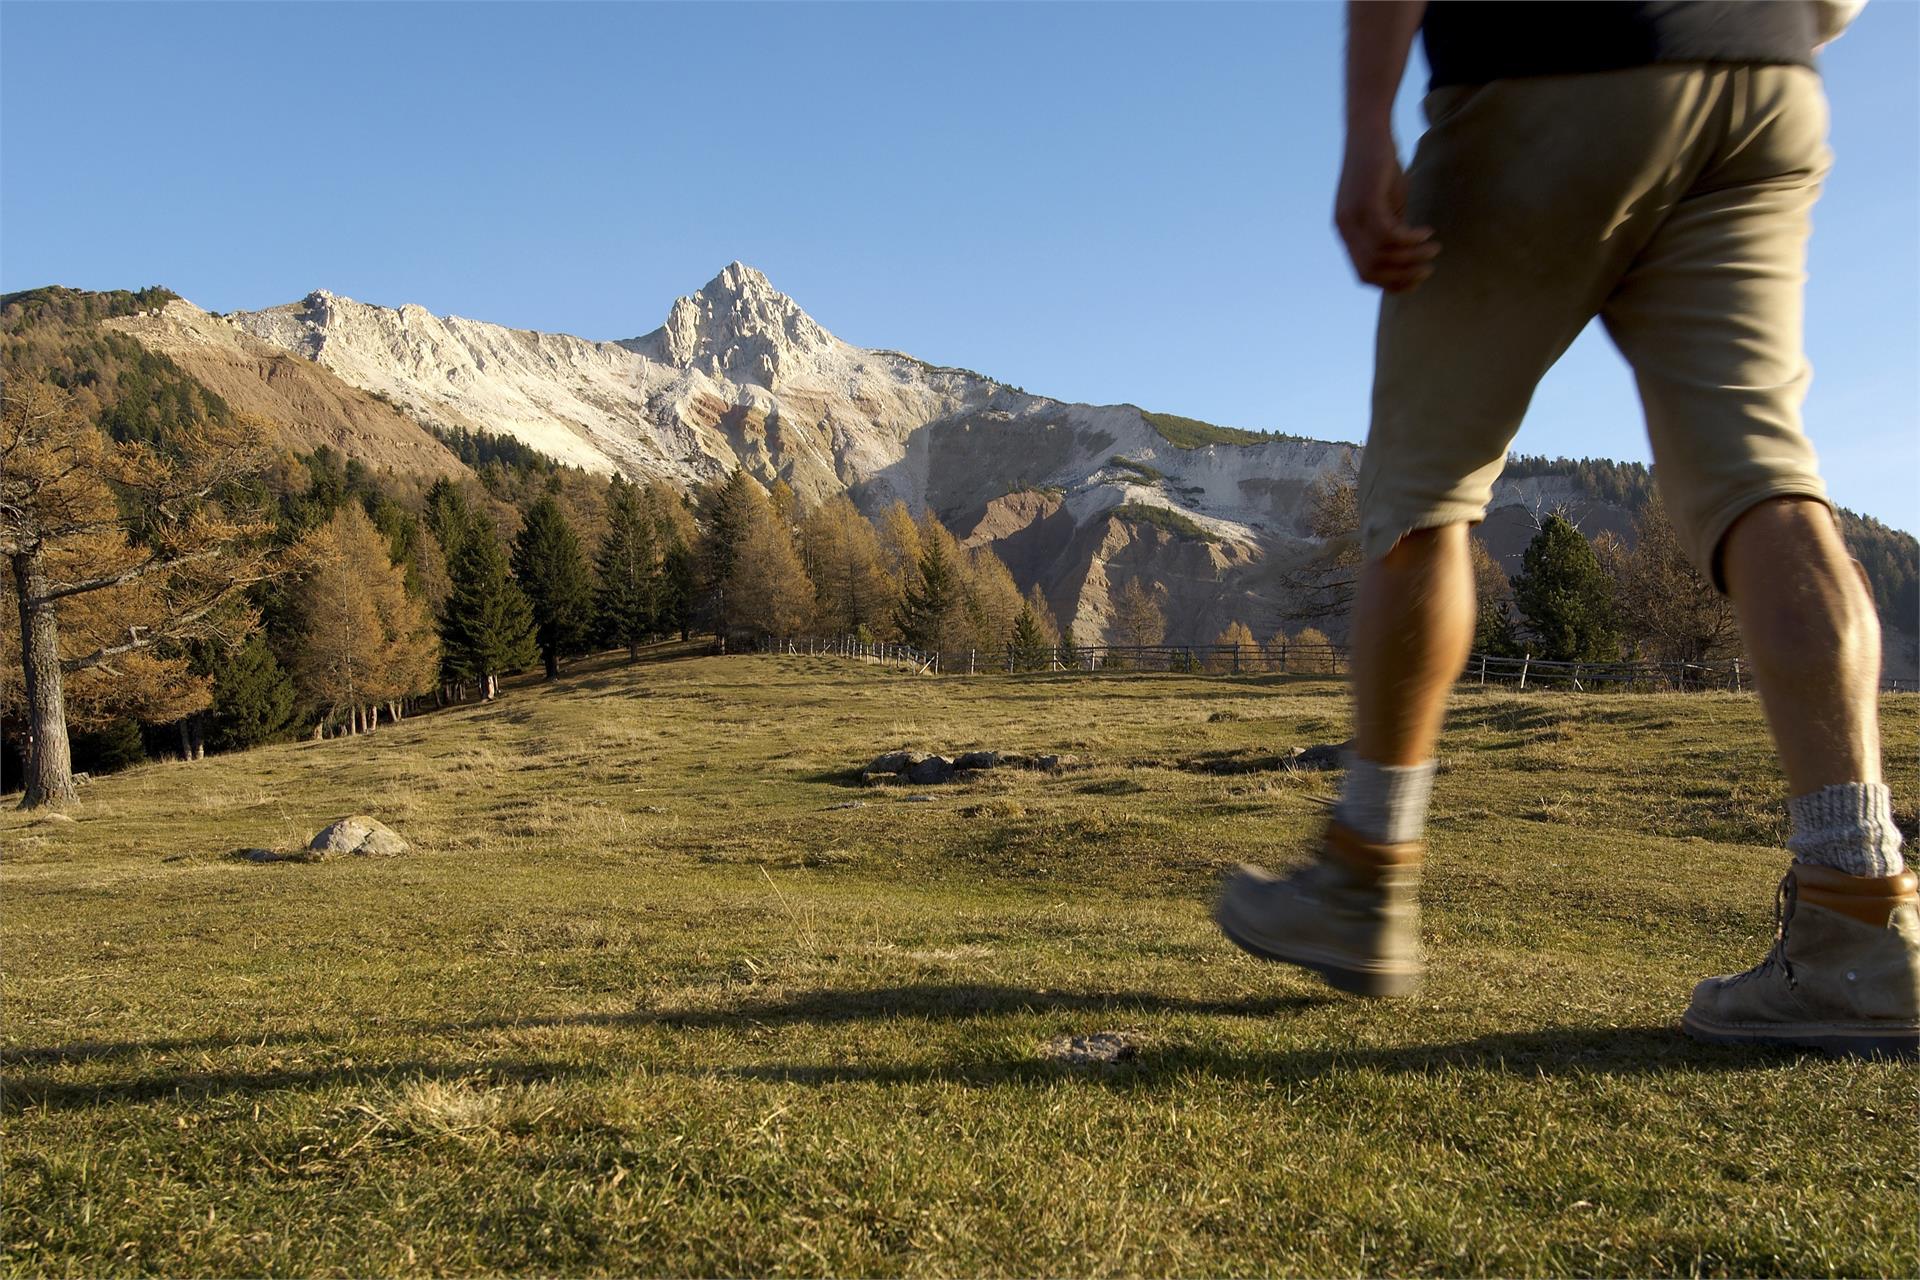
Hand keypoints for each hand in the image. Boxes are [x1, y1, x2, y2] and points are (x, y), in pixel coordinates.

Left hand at [1334, 129, 1438, 292]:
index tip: (1416, 281)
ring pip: (1382, 255)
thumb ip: (1393, 229)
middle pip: (1372, 271)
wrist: (1369, 130)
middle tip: (1428, 269)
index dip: (1391, 284)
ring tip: (1433, 248)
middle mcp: (1345, 228)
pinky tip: (1425, 232)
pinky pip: (1388, 235)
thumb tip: (1408, 254)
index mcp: (1347, 233)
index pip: (1364, 274)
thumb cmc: (1381, 166)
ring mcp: (1352, 216)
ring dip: (1412, 256)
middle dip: (1403, 276)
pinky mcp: (1364, 202)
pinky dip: (1409, 238)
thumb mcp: (1388, 205)